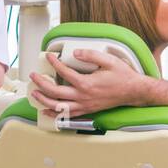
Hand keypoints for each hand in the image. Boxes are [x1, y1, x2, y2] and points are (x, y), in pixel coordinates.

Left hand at [28, 49, 152, 118]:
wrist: (133, 91)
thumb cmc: (122, 76)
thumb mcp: (109, 60)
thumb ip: (91, 55)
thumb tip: (75, 52)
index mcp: (86, 83)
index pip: (64, 72)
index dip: (54, 63)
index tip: (49, 56)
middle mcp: (83, 96)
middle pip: (55, 92)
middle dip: (41, 83)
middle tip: (33, 76)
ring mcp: (84, 105)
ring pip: (58, 106)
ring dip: (44, 100)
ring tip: (34, 93)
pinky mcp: (87, 110)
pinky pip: (67, 115)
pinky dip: (55, 113)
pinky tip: (47, 110)